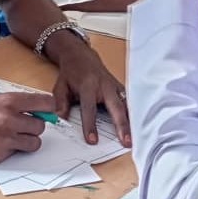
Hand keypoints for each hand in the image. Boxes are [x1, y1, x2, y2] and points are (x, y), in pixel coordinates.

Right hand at [0, 92, 53, 162]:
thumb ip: (10, 104)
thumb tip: (32, 110)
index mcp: (7, 101)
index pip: (45, 103)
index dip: (48, 108)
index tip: (47, 111)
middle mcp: (9, 119)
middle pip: (41, 126)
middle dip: (33, 127)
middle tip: (22, 126)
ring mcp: (5, 139)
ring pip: (34, 143)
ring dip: (27, 141)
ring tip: (12, 138)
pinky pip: (16, 154)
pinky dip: (10, 151)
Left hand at [47, 32, 130, 147]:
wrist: (81, 56)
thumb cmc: (71, 73)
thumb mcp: (60, 87)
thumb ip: (61, 104)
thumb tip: (61, 120)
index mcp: (88, 85)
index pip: (90, 108)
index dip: (90, 125)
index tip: (93, 140)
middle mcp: (104, 85)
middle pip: (116, 107)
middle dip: (122, 125)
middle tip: (126, 141)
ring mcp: (114, 86)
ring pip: (126, 105)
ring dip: (131, 122)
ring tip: (135, 138)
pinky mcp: (120, 88)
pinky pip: (128, 102)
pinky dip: (133, 115)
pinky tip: (136, 127)